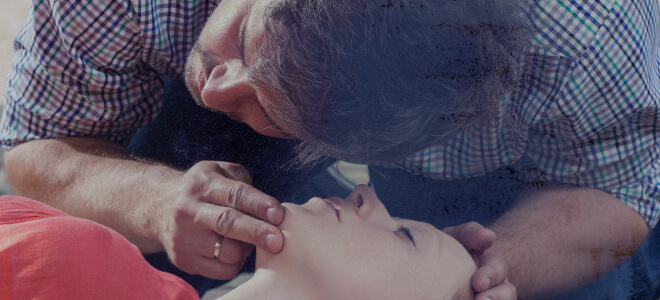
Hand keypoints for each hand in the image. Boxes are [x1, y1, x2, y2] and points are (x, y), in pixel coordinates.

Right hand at [158, 161, 284, 279]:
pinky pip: (222, 270)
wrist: (158, 207)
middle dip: (256, 232)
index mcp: (201, 184)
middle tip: (278, 241)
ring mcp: (184, 237)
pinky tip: (234, 251)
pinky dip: (236, 263)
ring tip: (250, 240)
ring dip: (247, 249)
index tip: (279, 214)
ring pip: (227, 252)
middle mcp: (189, 210)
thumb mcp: (217, 171)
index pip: (234, 194)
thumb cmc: (202, 189)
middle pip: (227, 223)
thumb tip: (266, 206)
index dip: (259, 205)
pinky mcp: (183, 260)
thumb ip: (242, 180)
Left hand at [443, 222, 515, 299]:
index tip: (478, 283)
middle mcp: (496, 283)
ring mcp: (491, 295)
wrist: (441, 264)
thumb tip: (489, 236)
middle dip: (495, 297)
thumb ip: (472, 233)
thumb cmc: (452, 247)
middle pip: (506, 292)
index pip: (498, 267)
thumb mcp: (459, 236)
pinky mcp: (482, 299)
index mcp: (491, 263)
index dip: (490, 275)